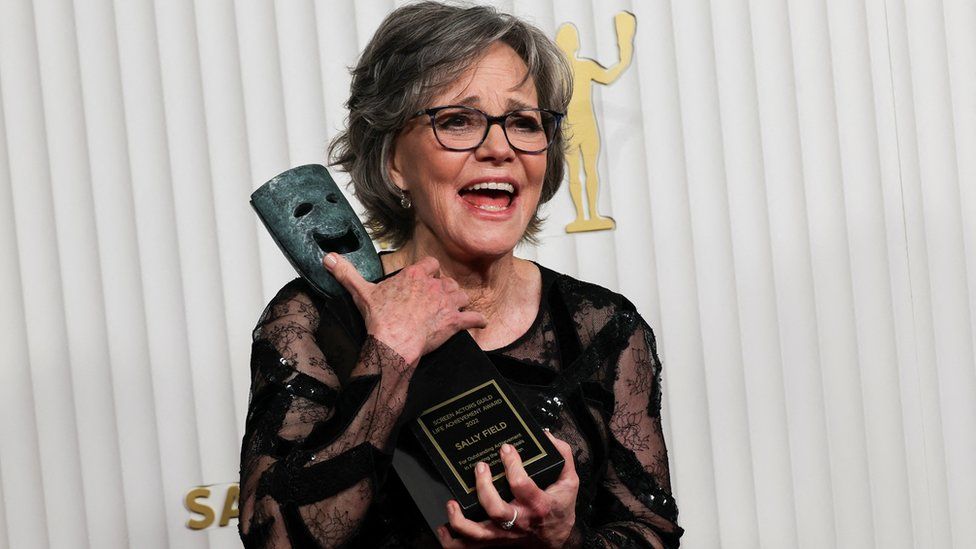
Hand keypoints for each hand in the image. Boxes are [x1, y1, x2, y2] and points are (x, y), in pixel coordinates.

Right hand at [324, 253, 486, 366]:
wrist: (392, 342)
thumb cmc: (379, 318)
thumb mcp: (361, 292)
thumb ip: (347, 273)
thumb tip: (328, 258)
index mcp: (415, 274)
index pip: (431, 264)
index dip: (430, 272)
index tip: (427, 278)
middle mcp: (434, 286)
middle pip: (448, 281)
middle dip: (445, 289)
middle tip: (438, 299)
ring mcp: (447, 303)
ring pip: (462, 296)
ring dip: (460, 302)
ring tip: (454, 309)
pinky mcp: (455, 322)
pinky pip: (474, 318)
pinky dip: (477, 321)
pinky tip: (479, 323)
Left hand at [437, 431, 578, 547]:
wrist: (557, 540)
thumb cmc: (560, 508)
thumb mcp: (569, 481)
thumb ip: (562, 456)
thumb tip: (545, 435)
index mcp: (538, 505)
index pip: (522, 485)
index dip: (512, 464)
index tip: (506, 449)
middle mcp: (519, 522)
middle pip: (497, 510)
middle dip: (484, 488)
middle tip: (480, 468)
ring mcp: (505, 534)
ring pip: (479, 534)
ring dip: (461, 520)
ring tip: (452, 503)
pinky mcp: (495, 542)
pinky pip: (469, 547)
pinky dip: (452, 540)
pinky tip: (443, 527)